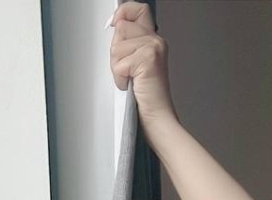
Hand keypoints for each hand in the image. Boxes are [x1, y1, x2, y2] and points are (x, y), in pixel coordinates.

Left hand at [107, 1, 177, 128]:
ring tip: (130, 79)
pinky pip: (119, 64)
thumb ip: (127, 44)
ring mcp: (153, 48)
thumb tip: (115, 26)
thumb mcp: (135, 65)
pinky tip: (131, 85)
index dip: (123, 13)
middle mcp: (155, 40)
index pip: (138, 10)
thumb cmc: (145, 98)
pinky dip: (120, 78)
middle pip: (122, 28)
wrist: (157, 118)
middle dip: (116, 51)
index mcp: (153, 40)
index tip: (114, 23)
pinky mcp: (147, 59)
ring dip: (117, 68)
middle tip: (126, 70)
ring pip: (117, 47)